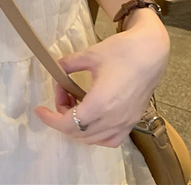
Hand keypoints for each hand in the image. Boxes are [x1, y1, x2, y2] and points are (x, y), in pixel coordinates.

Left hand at [33, 9, 169, 147]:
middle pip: (78, 133)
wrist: (151, 51)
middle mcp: (112, 119)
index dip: (50, 119)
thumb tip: (57, 67)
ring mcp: (125, 122)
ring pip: (93, 139)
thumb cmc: (122, 51)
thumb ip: (69, 64)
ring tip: (74, 101)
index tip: (39, 110)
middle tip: (62, 92)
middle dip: (62, 116)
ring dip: (78, 126)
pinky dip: (96, 134)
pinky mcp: (133, 120)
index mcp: (99, 104)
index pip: (68, 124)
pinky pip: (111, 138)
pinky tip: (92, 117)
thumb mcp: (90, 54)